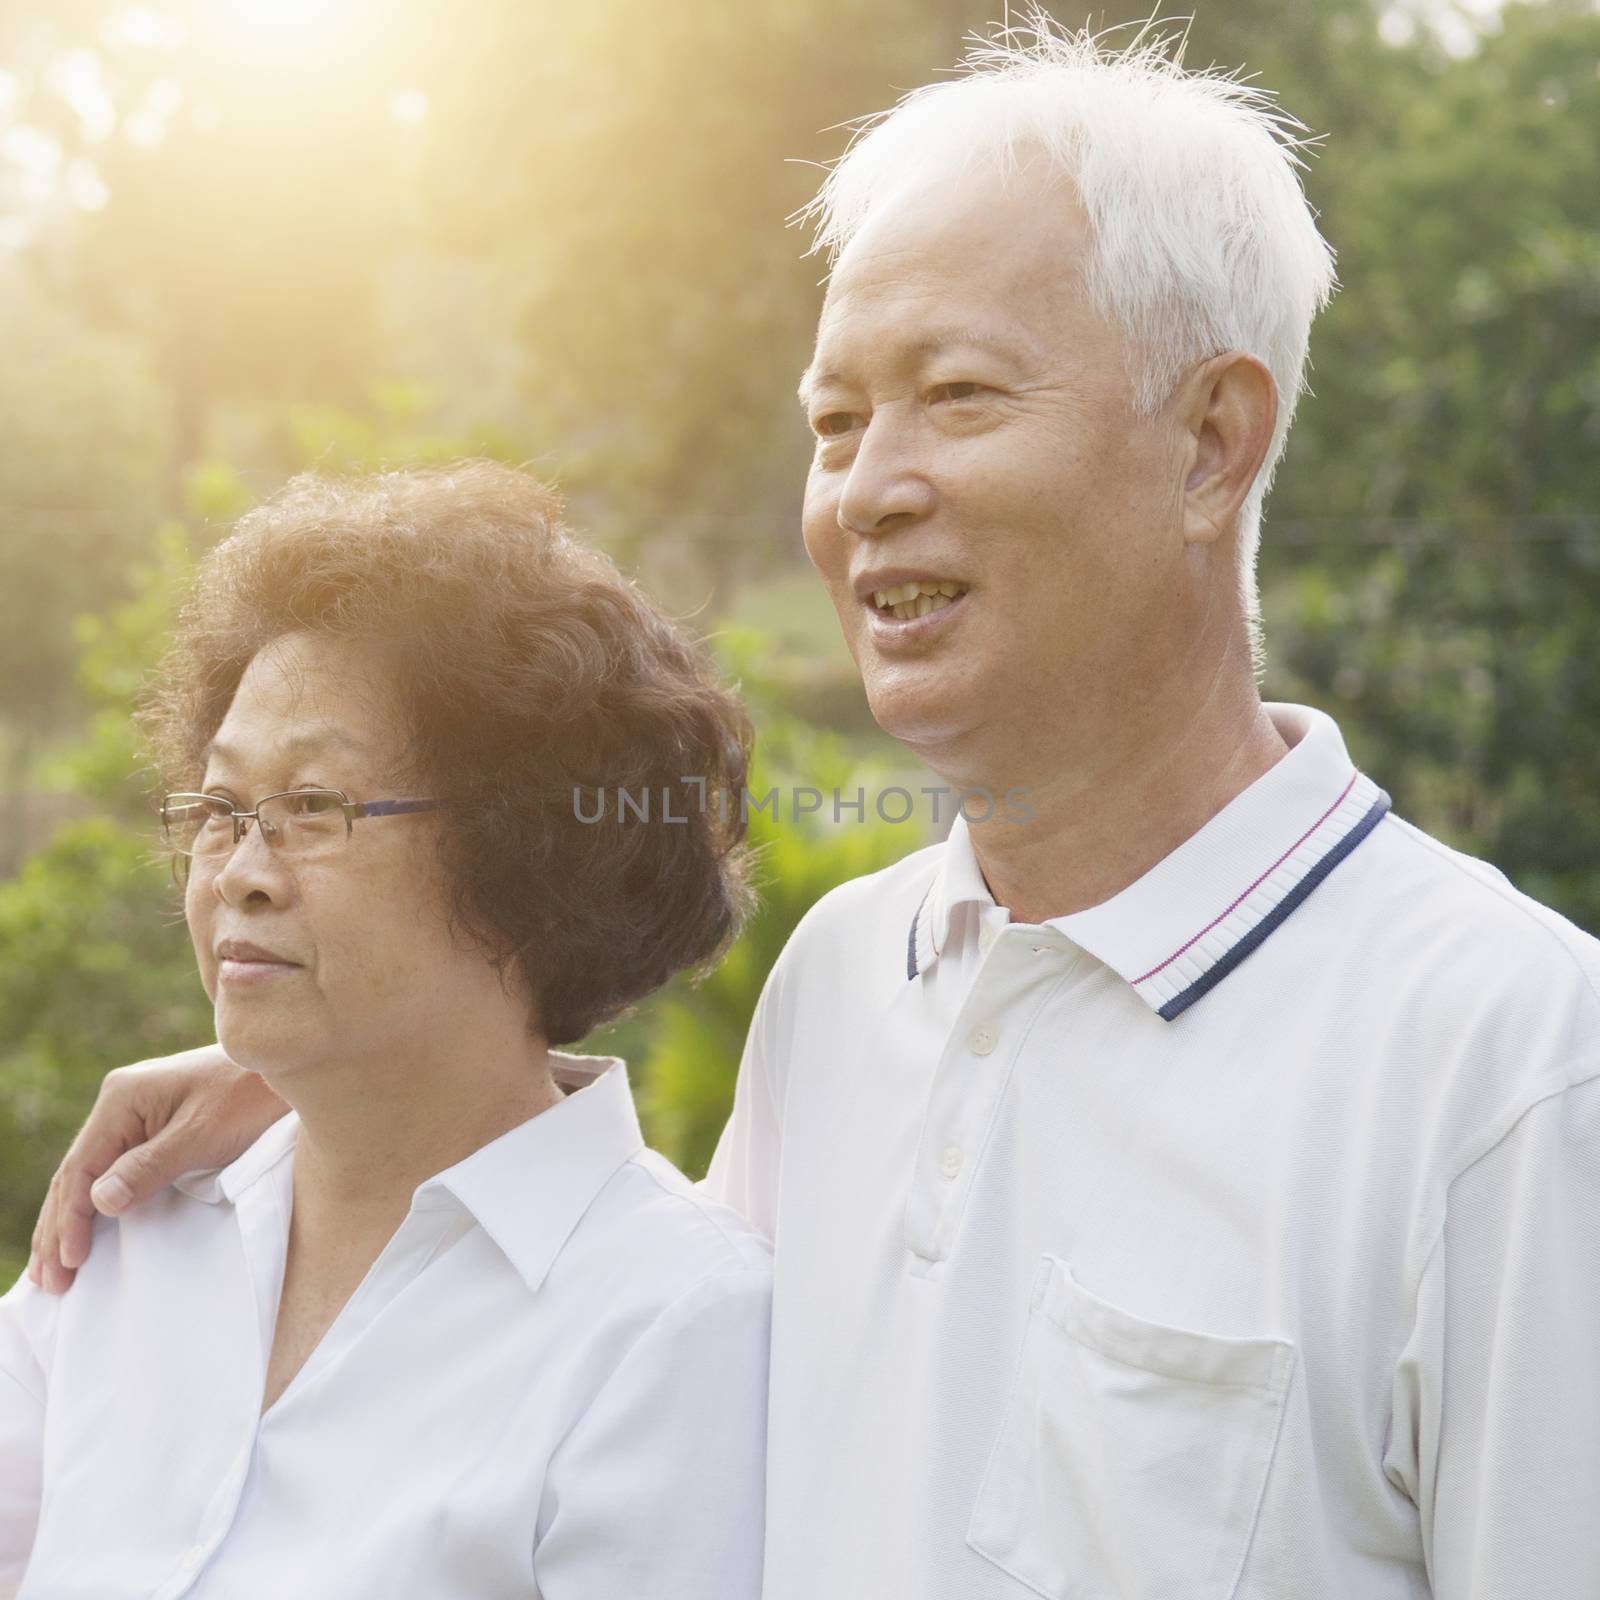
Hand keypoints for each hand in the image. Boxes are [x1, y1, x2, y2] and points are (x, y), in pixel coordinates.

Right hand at [26, 1045, 289, 1293]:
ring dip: (69, 1221)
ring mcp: (134, 1113)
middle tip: (50, 1283)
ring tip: (52, 1271)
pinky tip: (85, 1230)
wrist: (286, 1068)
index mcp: (122, 1099)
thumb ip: (151, 1166)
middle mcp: (120, 1103)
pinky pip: (112, 1169)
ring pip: (88, 1175)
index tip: (69, 1263)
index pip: (81, 1169)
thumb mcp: (203, 1134)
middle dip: (59, 1229)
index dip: (71, 1220)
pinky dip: (95, 1204)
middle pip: (75, 1175)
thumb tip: (99, 1201)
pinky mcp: (153, 1125)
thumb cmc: (250, 1097)